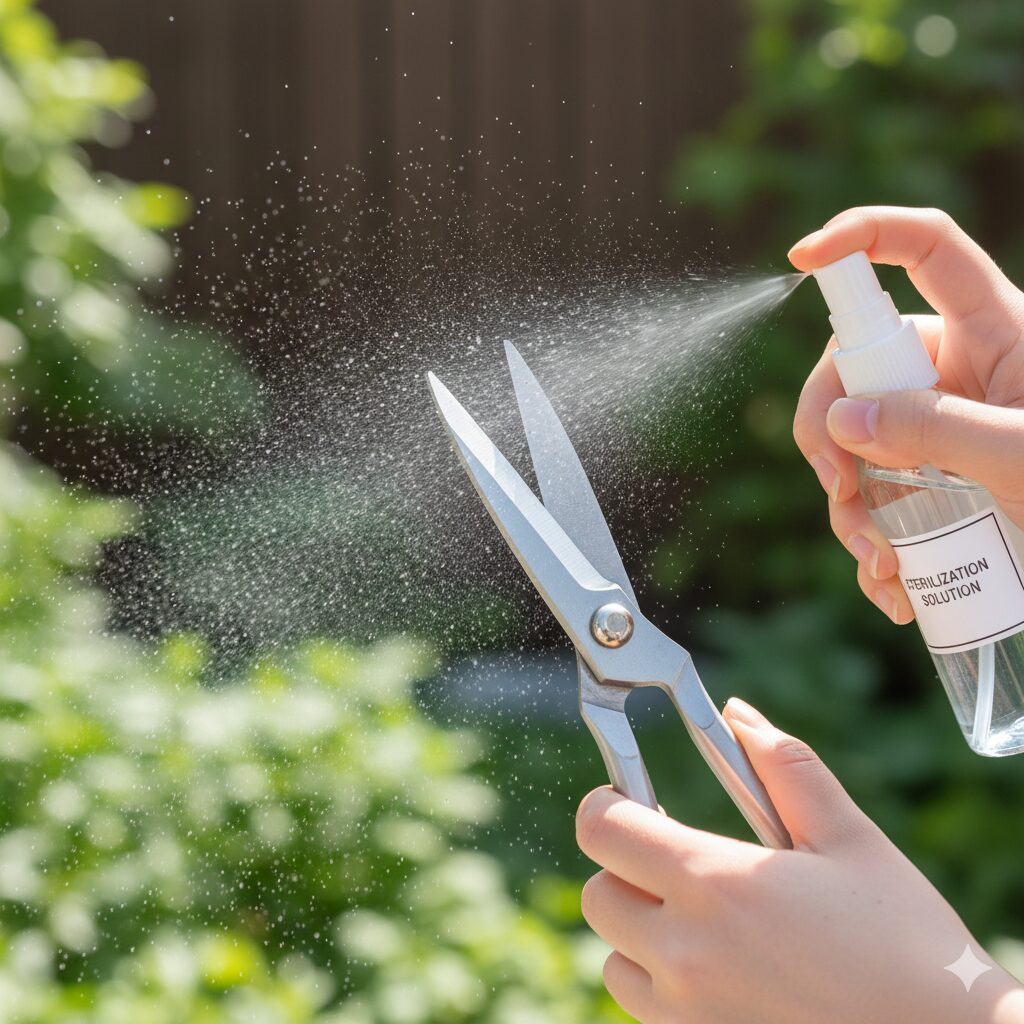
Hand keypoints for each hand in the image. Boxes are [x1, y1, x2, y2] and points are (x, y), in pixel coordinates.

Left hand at [576, 699, 1023, 1023]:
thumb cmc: (905, 944)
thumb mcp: (849, 839)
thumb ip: (785, 767)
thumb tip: (738, 715)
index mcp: (715, 883)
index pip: (601, 829)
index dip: (606, 804)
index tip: (628, 800)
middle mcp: (685, 951)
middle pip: (597, 892)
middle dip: (625, 867)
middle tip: (678, 861)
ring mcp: (687, 1012)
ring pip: (614, 956)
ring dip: (639, 931)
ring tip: (703, 922)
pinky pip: (645, 1008)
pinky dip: (661, 985)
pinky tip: (719, 971)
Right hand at [789, 206, 1023, 624]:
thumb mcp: (1019, 455)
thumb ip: (933, 428)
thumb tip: (840, 422)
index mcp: (994, 332)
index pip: (926, 251)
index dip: (864, 235)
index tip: (801, 257)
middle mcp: (954, 371)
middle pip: (854, 363)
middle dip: (829, 428)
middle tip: (838, 484)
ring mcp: (934, 427)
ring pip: (851, 443)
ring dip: (850, 508)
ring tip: (883, 565)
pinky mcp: (927, 483)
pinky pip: (871, 498)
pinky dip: (870, 544)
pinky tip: (893, 590)